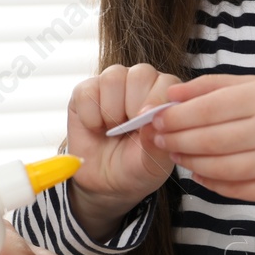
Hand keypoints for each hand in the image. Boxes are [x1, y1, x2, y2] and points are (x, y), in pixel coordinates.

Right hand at [65, 63, 180, 238]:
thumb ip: (157, 146)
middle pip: (141, 74)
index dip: (157, 101)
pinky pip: (87, 91)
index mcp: (165, 98)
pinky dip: (90, 116)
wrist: (102, 181)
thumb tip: (152, 124)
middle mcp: (141, 84)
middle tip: (128, 129)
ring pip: (113, 77)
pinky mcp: (86, 90)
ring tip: (112, 129)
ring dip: (111, 110)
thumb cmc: (134, 167)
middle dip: (133, 105)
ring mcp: (113, 84)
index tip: (145, 125)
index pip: (168, 83)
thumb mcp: (152, 165)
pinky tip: (96, 128)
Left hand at [152, 73, 254, 202]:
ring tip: (175, 153)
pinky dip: (211, 182)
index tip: (155, 118)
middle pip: (210, 140)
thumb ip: (211, 87)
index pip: (208, 110)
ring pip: (219, 167)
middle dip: (176, 140)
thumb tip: (171, 95)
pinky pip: (235, 188)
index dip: (176, 117)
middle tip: (158, 138)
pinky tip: (198, 172)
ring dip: (189, 162)